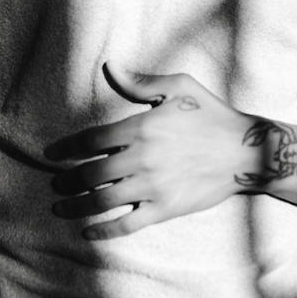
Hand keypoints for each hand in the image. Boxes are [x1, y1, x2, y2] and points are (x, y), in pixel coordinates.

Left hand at [44, 62, 257, 239]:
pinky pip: (127, 224)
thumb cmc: (211, 114)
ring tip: (61, 208)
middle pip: (90, 173)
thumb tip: (110, 66)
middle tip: (56, 184)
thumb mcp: (179, 87)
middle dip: (67, 181)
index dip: (65, 149)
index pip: (90, 140)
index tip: (51, 155)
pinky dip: (104, 230)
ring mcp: (152, 186)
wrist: (246, 151)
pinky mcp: (165, 208)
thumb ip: (141, 81)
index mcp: (141, 127)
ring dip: (76, 207)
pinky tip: (89, 231)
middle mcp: (142, 158)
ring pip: (102, 200)